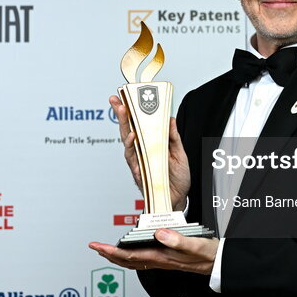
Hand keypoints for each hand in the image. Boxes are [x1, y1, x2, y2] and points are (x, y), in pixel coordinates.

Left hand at [88, 229, 219, 275]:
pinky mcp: (167, 258)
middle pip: (127, 261)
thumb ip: (178, 240)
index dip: (111, 251)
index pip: (130, 256)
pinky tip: (130, 251)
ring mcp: (162, 260)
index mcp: (163, 256)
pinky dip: (131, 256)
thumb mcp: (196, 244)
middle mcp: (160, 260)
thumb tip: (158, 234)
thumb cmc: (209, 254)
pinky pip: (143, 259)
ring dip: (117, 256)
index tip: (98, 246)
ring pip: (133, 261)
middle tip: (95, 247)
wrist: (220, 262)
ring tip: (106, 250)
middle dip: (109, 254)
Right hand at [109, 94, 190, 211]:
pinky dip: (132, 148)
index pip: (137, 126)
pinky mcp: (140, 173)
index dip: (129, 112)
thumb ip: (173, 137)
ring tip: (125, 115)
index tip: (123, 98)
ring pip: (128, 144)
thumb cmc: (177, 178)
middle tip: (117, 102)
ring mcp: (139, 163)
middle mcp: (142, 153)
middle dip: (121, 115)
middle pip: (127, 131)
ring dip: (125, 128)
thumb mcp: (179, 153)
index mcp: (150, 146)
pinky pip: (133, 159)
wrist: (178, 199)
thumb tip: (170, 119)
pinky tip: (133, 138)